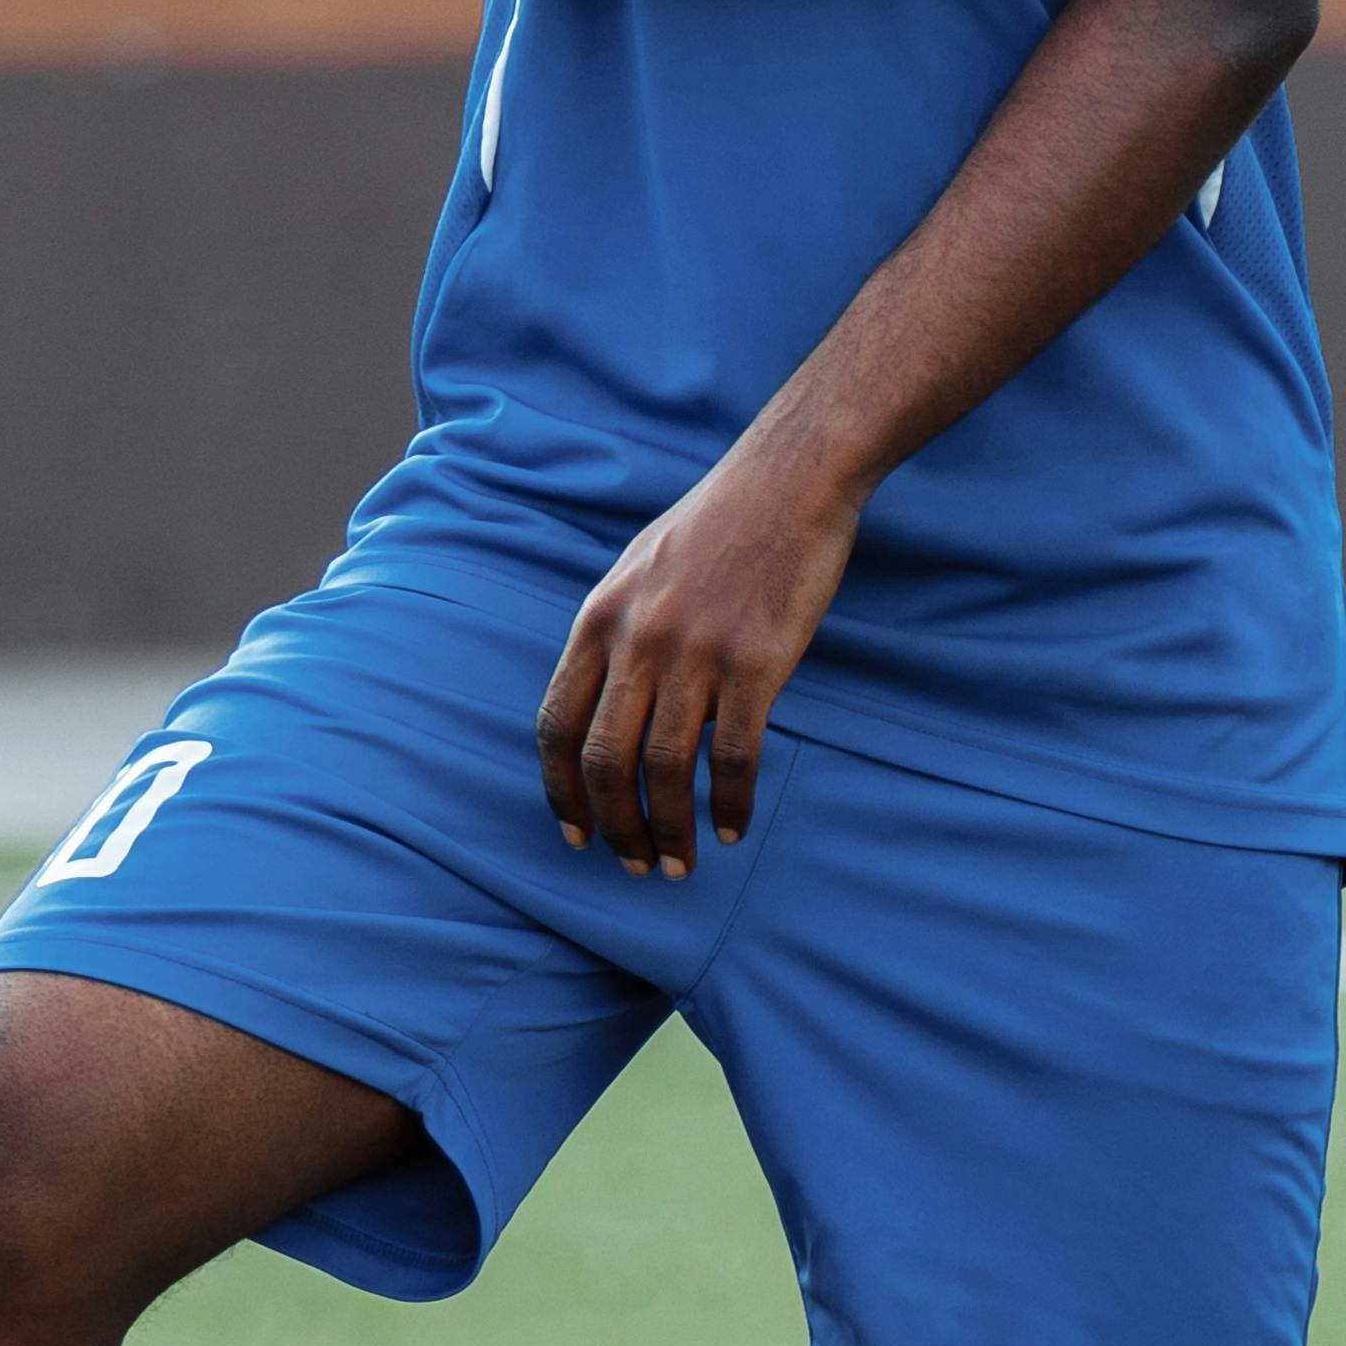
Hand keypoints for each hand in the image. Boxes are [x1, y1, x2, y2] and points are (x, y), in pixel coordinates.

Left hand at [537, 432, 863, 868]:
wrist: (788, 481)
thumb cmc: (716, 524)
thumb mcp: (637, 570)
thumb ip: (614, 635)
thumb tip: (604, 702)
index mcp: (599, 619)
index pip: (557, 724)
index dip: (560, 790)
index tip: (575, 832)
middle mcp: (637, 641)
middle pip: (605, 760)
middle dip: (614, 826)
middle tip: (634, 864)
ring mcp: (695, 653)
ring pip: (664, 769)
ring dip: (669, 830)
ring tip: (680, 864)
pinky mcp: (755, 664)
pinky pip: (733, 756)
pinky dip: (730, 803)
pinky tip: (732, 827)